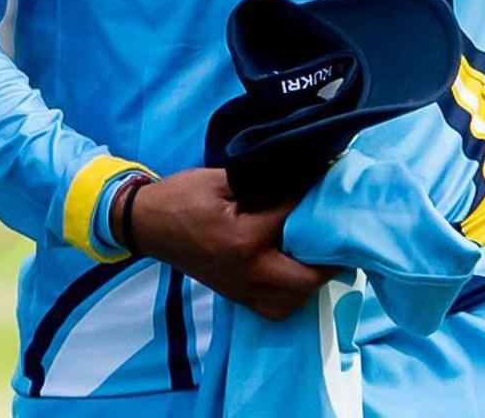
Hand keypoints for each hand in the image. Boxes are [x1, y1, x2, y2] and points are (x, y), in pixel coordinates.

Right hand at [116, 168, 336, 319]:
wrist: (146, 224)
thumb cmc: (180, 198)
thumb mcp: (220, 179)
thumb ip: (261, 180)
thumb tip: (300, 175)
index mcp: (243, 239)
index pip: (293, 219)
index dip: (312, 198)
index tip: (326, 180)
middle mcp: (246, 271)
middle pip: (305, 280)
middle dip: (328, 261)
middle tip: (338, 238)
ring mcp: (240, 289)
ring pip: (292, 302)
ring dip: (310, 282)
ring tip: (317, 256)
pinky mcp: (234, 295)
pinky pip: (272, 308)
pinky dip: (290, 296)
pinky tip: (293, 272)